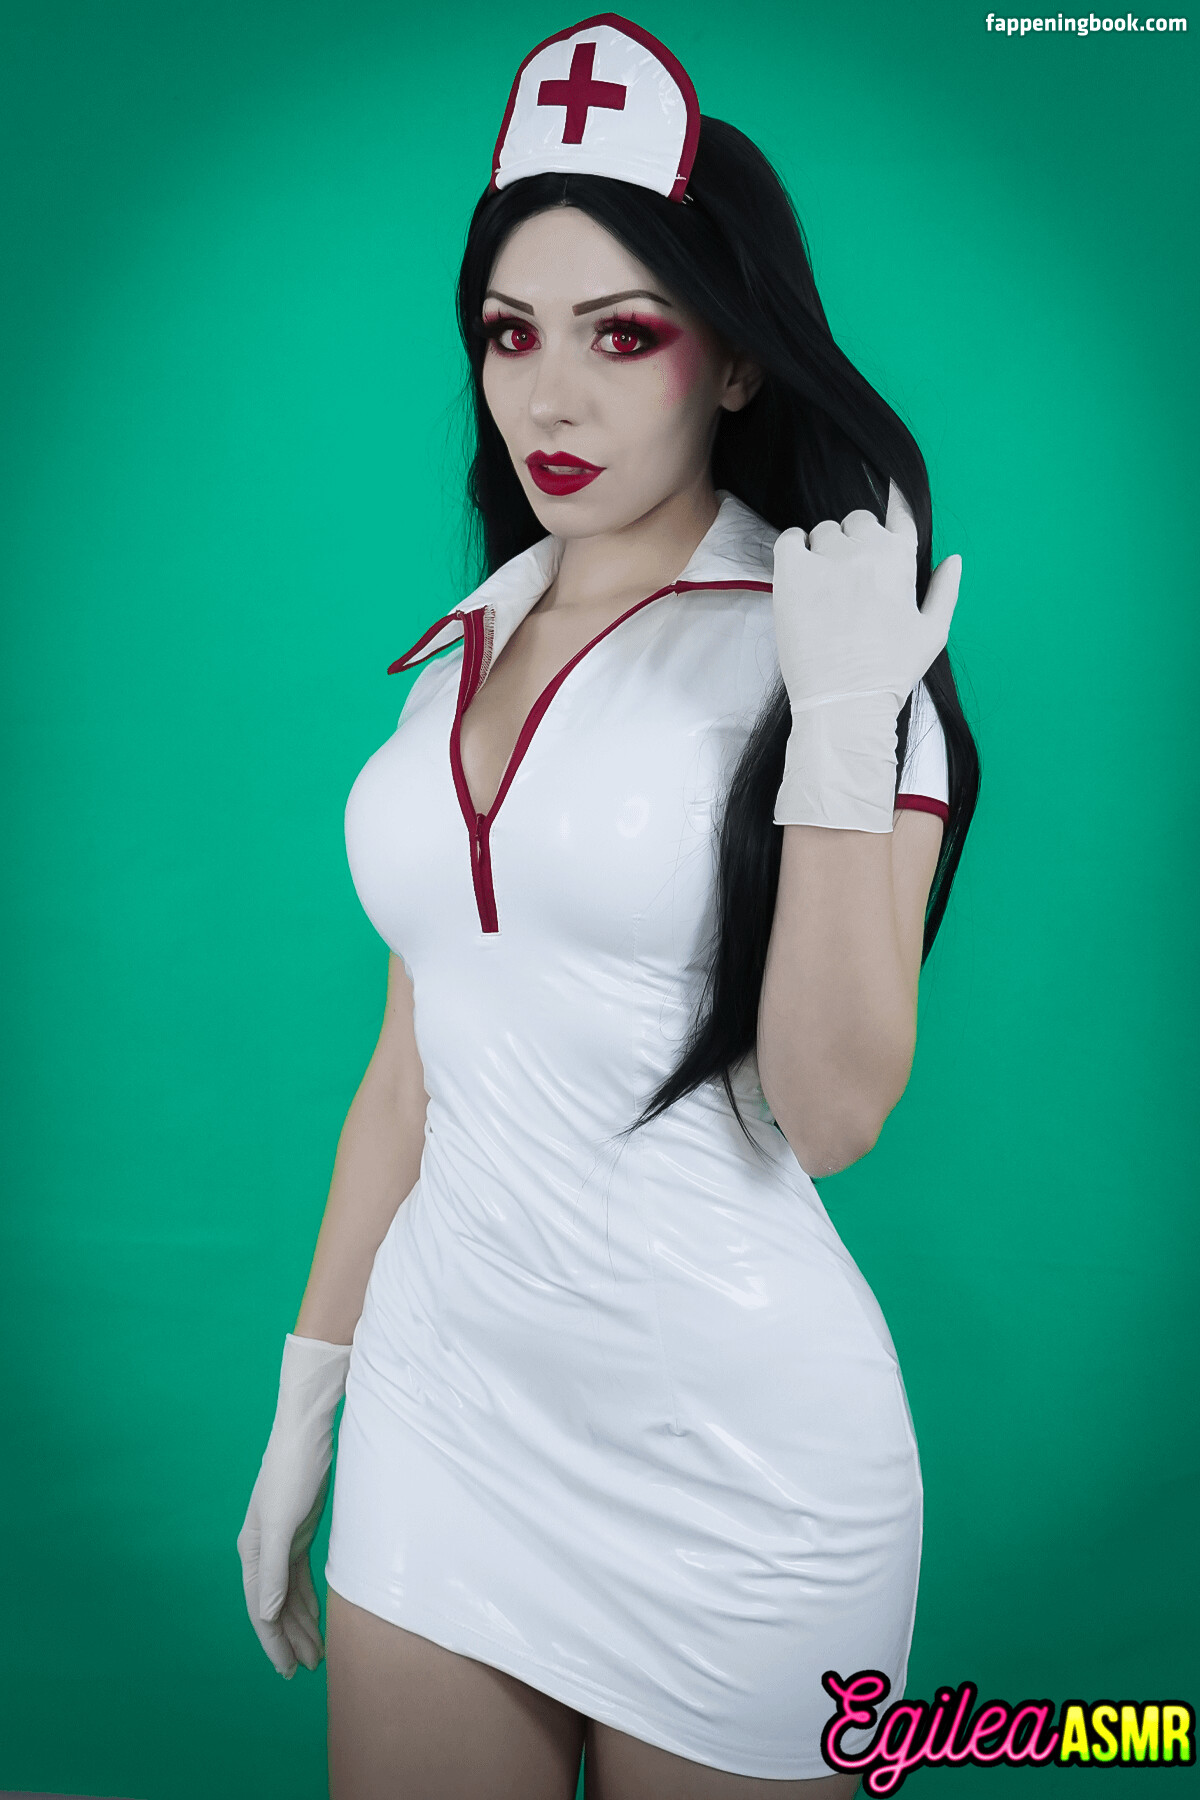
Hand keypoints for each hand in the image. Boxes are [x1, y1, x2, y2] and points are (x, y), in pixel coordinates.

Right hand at [236, 1333, 352, 1677]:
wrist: (307, 1430)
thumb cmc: (293, 1472)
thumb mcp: (282, 1523)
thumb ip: (273, 1570)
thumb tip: (268, 1613)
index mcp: (252, 1551)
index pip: (262, 1609)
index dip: (275, 1643)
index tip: (290, 1672)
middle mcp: (262, 1550)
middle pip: (274, 1607)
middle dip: (289, 1640)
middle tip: (310, 1669)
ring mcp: (281, 1539)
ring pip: (288, 1594)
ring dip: (300, 1623)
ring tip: (317, 1652)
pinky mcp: (298, 1529)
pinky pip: (300, 1576)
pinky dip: (307, 1599)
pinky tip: (317, 1615)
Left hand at [771, 481, 961, 831]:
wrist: (845, 701)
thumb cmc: (892, 672)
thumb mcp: (933, 632)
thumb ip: (945, 590)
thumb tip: (954, 559)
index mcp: (900, 559)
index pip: (900, 512)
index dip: (894, 505)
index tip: (886, 509)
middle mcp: (865, 550)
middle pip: (857, 521)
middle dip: (855, 541)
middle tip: (849, 578)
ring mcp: (826, 559)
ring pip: (823, 532)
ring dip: (824, 549)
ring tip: (824, 585)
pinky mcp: (792, 573)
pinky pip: (789, 539)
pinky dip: (793, 547)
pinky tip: (799, 570)